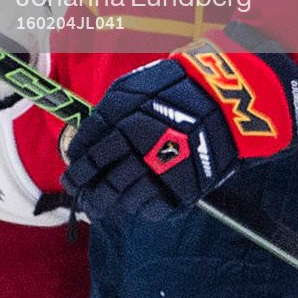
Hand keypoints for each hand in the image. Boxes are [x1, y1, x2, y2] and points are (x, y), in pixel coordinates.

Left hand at [62, 29, 297, 222]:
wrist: (225, 99)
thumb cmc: (174, 87)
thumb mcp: (130, 89)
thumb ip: (105, 116)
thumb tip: (84, 141)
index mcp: (120, 123)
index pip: (86, 155)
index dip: (76, 169)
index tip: (72, 174)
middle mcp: (137, 151)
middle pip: (102, 183)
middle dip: (87, 194)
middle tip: (83, 199)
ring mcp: (161, 172)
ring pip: (124, 200)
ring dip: (111, 205)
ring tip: (103, 207)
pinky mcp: (183, 188)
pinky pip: (153, 210)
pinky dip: (141, 209)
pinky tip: (137, 205)